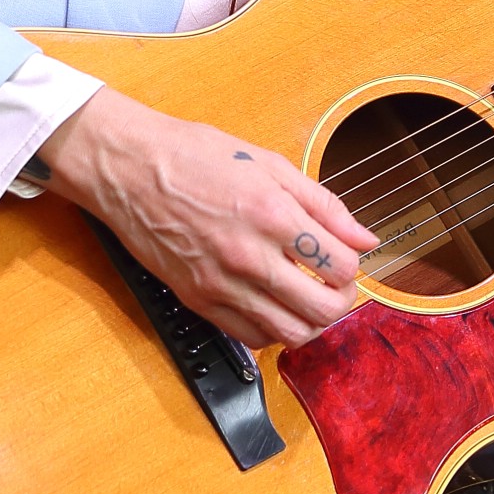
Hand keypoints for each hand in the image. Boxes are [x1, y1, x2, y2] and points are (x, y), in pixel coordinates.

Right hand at [35, 87, 376, 348]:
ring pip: (288, 333)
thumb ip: (323, 204)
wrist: (129, 168)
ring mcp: (222, 283)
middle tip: (338, 287)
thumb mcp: (269, 163)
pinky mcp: (198, 300)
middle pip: (322, 310)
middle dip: (343, 302)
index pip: (340, 266)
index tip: (346, 259)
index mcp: (273, 214)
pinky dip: (272, 330)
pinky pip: (249, 337)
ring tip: (309, 299)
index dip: (353, 267)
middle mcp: (250, 255)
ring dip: (310, 322)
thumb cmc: (195, 157)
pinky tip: (273, 306)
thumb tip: (363, 237)